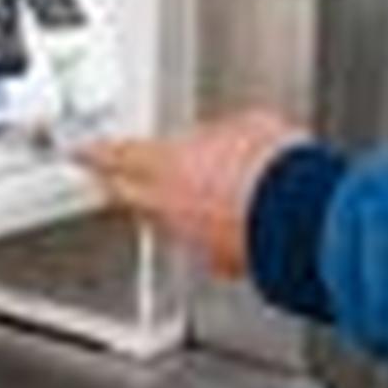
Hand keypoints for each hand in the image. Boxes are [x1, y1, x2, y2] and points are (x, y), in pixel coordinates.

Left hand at [80, 110, 304, 276]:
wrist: (305, 216)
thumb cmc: (277, 167)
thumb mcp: (249, 125)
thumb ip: (221, 133)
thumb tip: (227, 135)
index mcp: (169, 163)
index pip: (117, 155)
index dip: (96, 153)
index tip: (82, 152)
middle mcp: (171, 205)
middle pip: (128, 195)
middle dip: (118, 185)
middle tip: (110, 178)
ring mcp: (192, 238)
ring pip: (165, 222)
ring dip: (169, 208)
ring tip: (189, 195)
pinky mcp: (221, 262)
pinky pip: (202, 244)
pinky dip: (208, 233)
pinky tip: (227, 223)